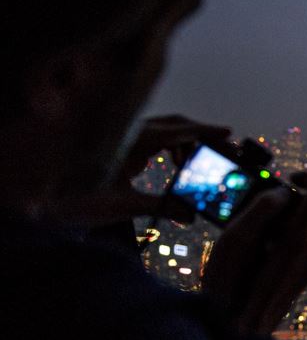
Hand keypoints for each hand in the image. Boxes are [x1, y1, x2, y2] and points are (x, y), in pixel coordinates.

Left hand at [61, 114, 230, 225]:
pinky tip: (173, 165)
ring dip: (184, 143)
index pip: (178, 130)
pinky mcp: (118, 144)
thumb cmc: (79, 199)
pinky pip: (152, 137)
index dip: (205, 132)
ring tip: (194, 165)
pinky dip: (169, 147)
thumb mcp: (124, 205)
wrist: (45, 198)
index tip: (228, 134)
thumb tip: (191, 215)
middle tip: (219, 150)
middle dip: (199, 136)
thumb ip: (162, 207)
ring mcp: (123, 136)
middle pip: (174, 124)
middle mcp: (129, 132)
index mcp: (134, 140)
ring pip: (163, 129)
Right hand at [202, 171, 306, 335]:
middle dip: (294, 200)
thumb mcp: (234, 240)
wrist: (237, 328)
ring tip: (265, 238)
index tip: (288, 179)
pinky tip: (269, 248)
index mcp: (299, 238)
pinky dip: (292, 229)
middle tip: (265, 219)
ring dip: (292, 216)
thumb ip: (261, 209)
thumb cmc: (228, 283)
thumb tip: (287, 191)